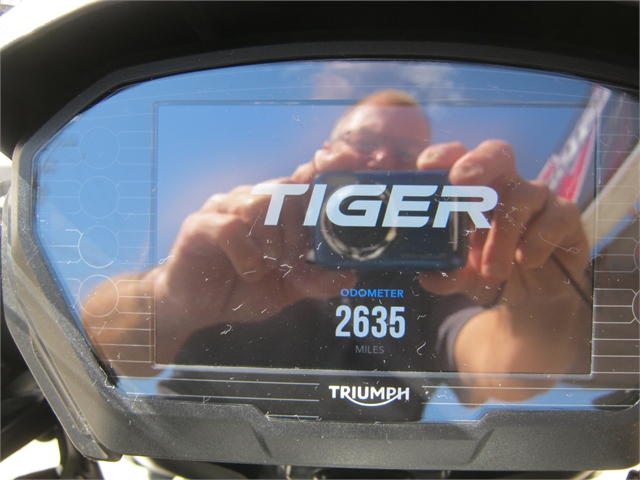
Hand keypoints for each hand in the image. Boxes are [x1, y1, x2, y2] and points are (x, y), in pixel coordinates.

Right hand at [154, 178, 354, 337]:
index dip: (323, 169)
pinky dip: (247, 254)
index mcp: (275, 210)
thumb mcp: (286, 289)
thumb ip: (315, 280)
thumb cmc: (240, 289)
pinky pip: (230, 226)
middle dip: (298, 229)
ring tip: (270, 265)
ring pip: (259, 201)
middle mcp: (251, 200)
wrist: (195, 308)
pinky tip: (249, 270)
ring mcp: (224, 208)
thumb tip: (349, 275)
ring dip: (273, 239)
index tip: (345, 160)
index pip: (303, 179)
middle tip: (292, 260)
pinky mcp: (200, 225)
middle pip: (286, 189)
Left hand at [416, 140, 589, 305]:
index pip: (456, 160)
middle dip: (478, 162)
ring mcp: (536, 197)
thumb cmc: (492, 274)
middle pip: (496, 154)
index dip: (443, 156)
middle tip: (460, 181)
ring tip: (492, 271)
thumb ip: (447, 276)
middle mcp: (503, 186)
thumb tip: (427, 276)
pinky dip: (537, 242)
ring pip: (520, 196)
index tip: (427, 166)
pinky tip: (526, 261)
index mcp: (471, 192)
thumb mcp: (465, 279)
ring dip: (502, 235)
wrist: (535, 298)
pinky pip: (554, 217)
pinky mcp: (564, 215)